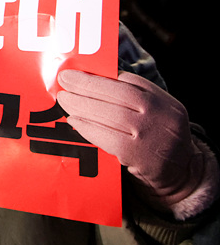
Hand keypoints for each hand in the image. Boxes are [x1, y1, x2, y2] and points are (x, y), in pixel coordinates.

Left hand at [57, 70, 205, 210]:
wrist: (180, 173)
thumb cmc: (158, 136)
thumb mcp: (159, 111)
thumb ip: (137, 94)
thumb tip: (96, 77)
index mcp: (165, 101)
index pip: (130, 82)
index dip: (100, 75)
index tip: (77, 71)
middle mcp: (161, 116)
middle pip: (118, 95)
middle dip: (86, 85)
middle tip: (64, 80)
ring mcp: (150, 136)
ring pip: (111, 115)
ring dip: (82, 105)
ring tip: (64, 99)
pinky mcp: (137, 155)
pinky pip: (107, 137)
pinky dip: (87, 127)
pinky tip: (73, 120)